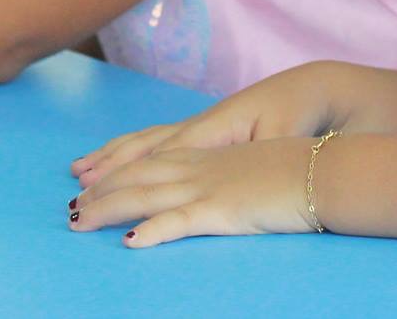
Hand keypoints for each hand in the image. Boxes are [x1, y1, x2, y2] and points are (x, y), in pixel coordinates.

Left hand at [69, 137, 314, 246]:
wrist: (326, 168)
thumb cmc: (299, 170)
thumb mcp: (257, 168)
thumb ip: (232, 176)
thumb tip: (221, 189)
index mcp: (208, 154)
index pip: (151, 158)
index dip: (117, 167)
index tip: (89, 176)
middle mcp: (200, 166)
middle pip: (137, 175)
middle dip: (101, 190)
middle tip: (71, 206)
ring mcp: (208, 186)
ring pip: (145, 195)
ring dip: (108, 209)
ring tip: (79, 222)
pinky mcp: (222, 209)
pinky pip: (179, 220)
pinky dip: (152, 230)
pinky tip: (130, 243)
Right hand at [72, 63, 334, 189]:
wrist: (317, 90)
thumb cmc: (300, 115)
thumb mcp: (281, 136)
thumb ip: (250, 154)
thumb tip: (226, 169)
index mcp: (214, 127)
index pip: (161, 152)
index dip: (127, 171)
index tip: (96, 186)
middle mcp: (200, 125)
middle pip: (145, 146)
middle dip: (109, 165)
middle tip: (75, 185)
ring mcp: (202, 125)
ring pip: (147, 140)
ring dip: (114, 155)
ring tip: (83, 168)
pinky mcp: (209, 129)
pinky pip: (159, 139)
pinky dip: (134, 148)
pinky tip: (123, 157)